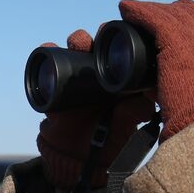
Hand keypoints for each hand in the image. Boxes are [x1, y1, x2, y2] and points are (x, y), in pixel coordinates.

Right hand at [36, 29, 155, 188]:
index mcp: (117, 77)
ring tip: (77, 43)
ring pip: (74, 49)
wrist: (79, 158)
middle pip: (94, 44)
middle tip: (96, 40)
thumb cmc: (109, 140)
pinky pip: (48, 64)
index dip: (118, 39)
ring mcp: (75, 77)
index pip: (117, 51)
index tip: (120, 33)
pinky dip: (47, 52)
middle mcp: (96, 72)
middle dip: (95, 36)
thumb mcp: (127, 125)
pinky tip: (49, 48)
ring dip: (76, 40)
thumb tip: (146, 97)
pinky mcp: (55, 85)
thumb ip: (137, 111)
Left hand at [117, 0, 193, 140]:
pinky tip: (125, 8)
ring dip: (150, 10)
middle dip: (168, 12)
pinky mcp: (174, 38)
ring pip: (169, 12)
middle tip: (149, 17)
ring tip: (132, 10)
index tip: (173, 23)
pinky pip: (153, 17)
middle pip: (187, 12)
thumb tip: (168, 86)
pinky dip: (137, 11)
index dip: (187, 19)